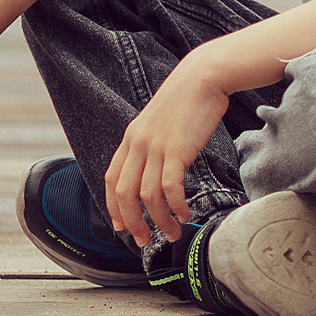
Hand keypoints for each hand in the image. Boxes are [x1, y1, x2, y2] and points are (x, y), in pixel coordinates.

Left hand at [105, 57, 231, 247]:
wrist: (204, 76)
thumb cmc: (188, 97)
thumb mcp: (160, 120)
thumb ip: (152, 142)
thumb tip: (156, 167)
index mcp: (131, 137)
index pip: (111, 180)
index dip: (114, 207)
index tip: (122, 225)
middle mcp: (138, 144)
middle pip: (124, 194)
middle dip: (132, 222)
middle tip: (143, 240)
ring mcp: (156, 147)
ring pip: (148, 196)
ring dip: (159, 220)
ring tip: (172, 232)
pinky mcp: (177, 150)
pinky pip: (170, 188)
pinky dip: (175, 206)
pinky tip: (185, 213)